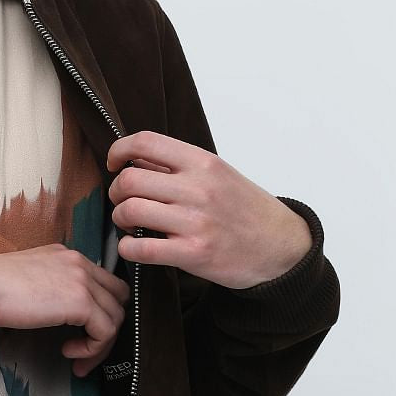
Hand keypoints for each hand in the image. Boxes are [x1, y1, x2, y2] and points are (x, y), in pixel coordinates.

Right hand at [0, 244, 130, 377]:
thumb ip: (54, 285)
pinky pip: (105, 331)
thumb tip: (64, 311)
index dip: (100, 311)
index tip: (83, 332)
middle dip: (108, 328)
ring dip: (99, 345)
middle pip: (117, 299)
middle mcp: (80, 263)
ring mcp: (82, 281)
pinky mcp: (80, 302)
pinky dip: (92, 349)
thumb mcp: (31, 276)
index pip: (104, 283)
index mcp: (68, 256)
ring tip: (75, 357)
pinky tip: (69, 351)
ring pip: (115, 317)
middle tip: (87, 350)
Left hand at [106, 132, 312, 288]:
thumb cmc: (246, 210)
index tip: (114, 163)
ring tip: (130, 223)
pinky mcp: (193, 253)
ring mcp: (196, 221)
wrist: (281, 247)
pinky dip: (128, 248)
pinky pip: (141, 249)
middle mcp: (199, 188)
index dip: (118, 150)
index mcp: (203, 162)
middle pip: (129, 180)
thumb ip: (179, 166)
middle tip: (122, 201)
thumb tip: (133, 159)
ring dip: (120, 219)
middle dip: (116, 192)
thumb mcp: (219, 174)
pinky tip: (134, 246)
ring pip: (130, 211)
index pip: (145, 142)